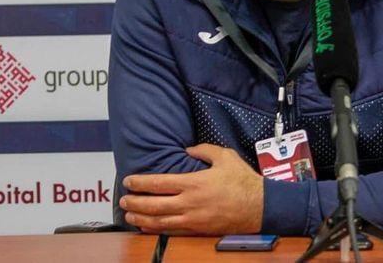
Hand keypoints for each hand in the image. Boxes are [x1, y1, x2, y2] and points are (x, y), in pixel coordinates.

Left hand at [120, 144, 263, 234]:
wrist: (259, 207)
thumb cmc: (243, 181)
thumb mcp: (225, 156)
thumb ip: (204, 150)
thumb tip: (188, 150)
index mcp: (193, 183)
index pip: (158, 183)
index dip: (140, 183)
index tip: (128, 180)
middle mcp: (189, 203)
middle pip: (153, 205)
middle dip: (134, 202)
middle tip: (122, 198)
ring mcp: (192, 219)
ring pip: (159, 221)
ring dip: (141, 217)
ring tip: (129, 213)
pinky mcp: (198, 231)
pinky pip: (171, 232)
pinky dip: (155, 230)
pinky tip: (147, 226)